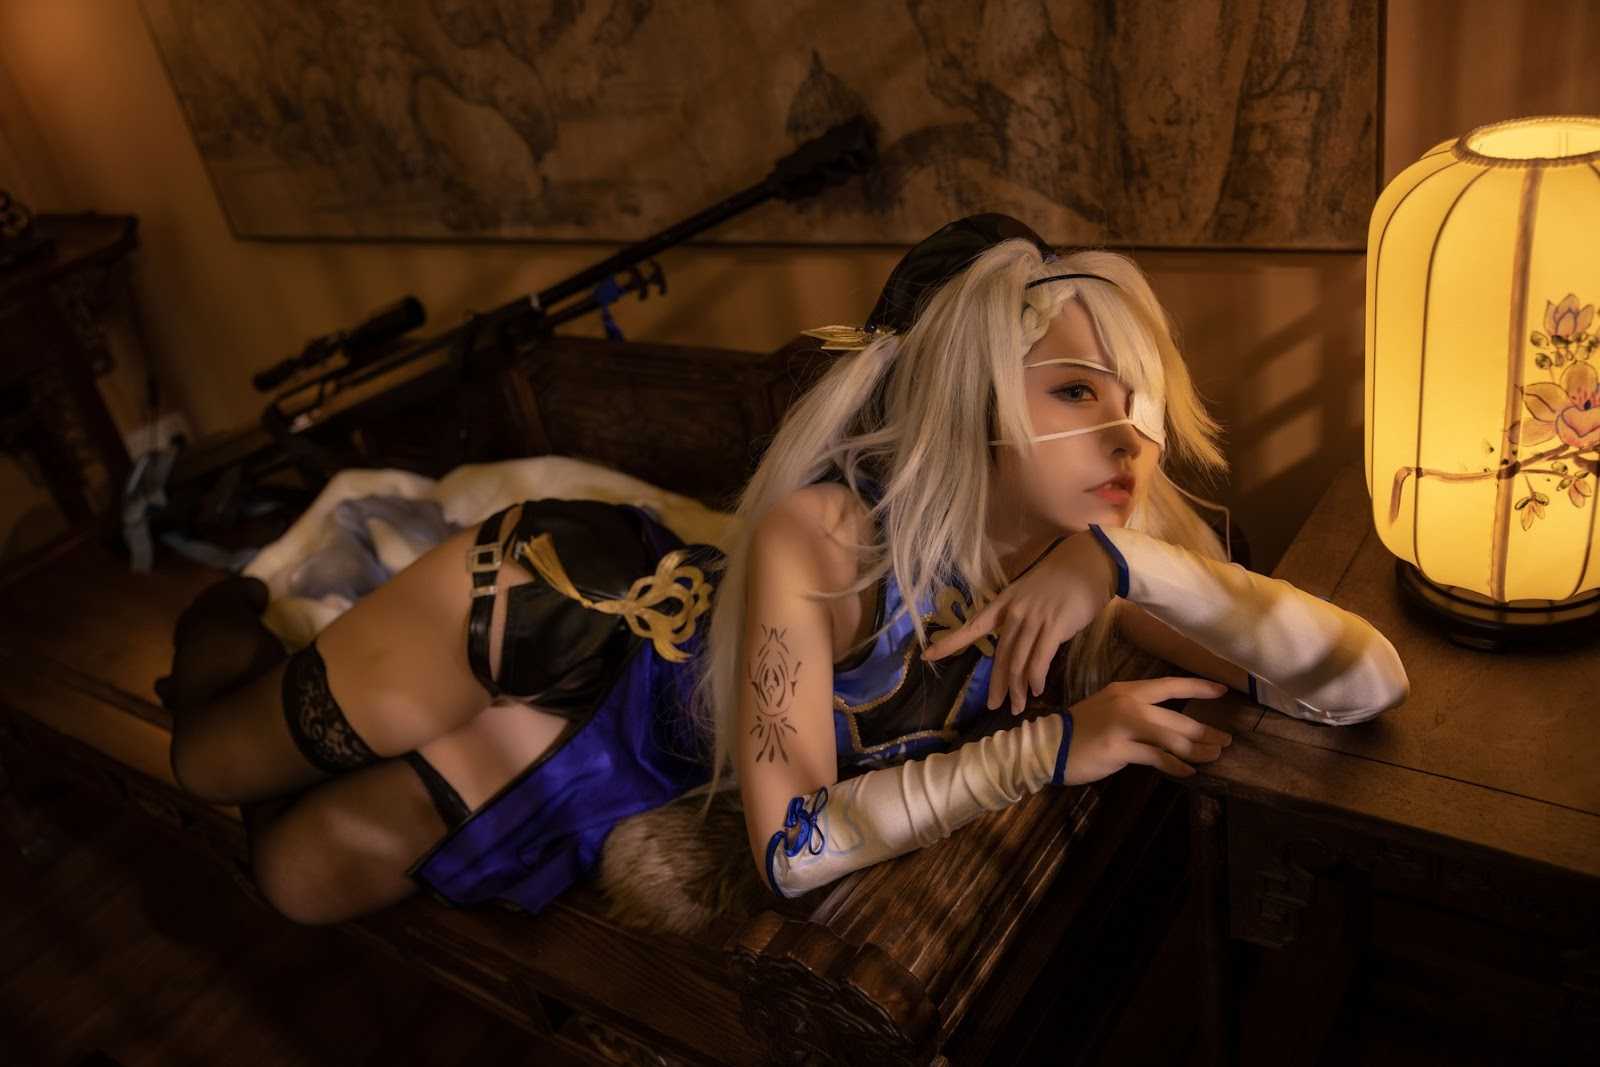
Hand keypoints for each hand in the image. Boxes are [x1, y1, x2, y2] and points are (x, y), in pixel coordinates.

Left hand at [921, 530, 1117, 714]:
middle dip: (997, 684)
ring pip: (1018, 662)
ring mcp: (1034, 619)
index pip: (972, 626)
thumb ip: (1022, 618)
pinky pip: (1039, 658)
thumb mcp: (1031, 594)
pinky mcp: (1054, 627)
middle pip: (1000, 655)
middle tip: (994, 705)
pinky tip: (1035, 690)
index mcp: (1004, 603)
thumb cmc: (1062, 579)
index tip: (928, 656)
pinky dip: (1035, 677)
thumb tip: (1020, 643)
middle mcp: (1014, 613)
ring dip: (1017, 688)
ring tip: (1017, 707)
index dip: (950, 643)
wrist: (1088, 563)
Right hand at [1061, 676, 1232, 784]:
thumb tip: (1172, 726)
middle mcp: (1128, 704)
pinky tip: (1187, 772)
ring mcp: (1124, 726)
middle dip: (1206, 730)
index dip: (1198, 687)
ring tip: (1213, 757)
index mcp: (1127, 690)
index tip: (1222, 691)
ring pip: (1172, 737)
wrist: (1048, 745)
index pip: (1170, 685)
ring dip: (1197, 749)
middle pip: (1177, 717)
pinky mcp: (1120, 749)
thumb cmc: (1081, 729)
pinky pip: (1157, 758)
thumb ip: (1138, 712)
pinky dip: (1176, 766)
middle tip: (1226, 740)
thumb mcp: (1111, 710)